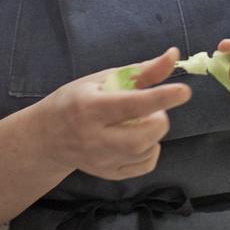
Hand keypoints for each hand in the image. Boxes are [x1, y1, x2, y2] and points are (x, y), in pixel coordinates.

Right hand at [39, 48, 190, 180]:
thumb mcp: (101, 79)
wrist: (46, 137)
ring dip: (154, 133)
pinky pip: (145, 165)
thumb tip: (174, 55)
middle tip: (151, 109)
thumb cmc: (74, 100)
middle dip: (159, 120)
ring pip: (146, 151)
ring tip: (139, 122)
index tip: (184, 90)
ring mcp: (101, 160)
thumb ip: (141, 71)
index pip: (130, 104)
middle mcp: (94, 137)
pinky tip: (137, 138)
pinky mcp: (109, 174)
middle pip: (142, 136)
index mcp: (89, 107)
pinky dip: (150, 149)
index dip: (160, 97)